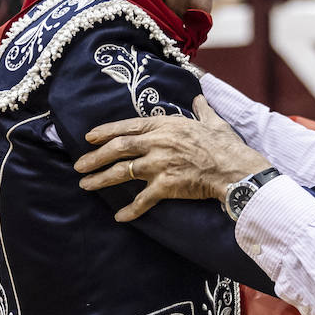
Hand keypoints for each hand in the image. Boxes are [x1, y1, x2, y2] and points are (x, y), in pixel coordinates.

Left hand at [76, 96, 271, 221]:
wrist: (235, 169)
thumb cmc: (226, 145)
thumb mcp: (213, 121)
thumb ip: (202, 109)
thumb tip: (199, 96)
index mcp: (166, 125)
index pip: (128, 127)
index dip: (106, 132)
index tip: (90, 137)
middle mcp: (158, 143)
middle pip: (118, 149)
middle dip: (95, 157)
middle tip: (79, 165)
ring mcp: (159, 165)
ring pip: (123, 172)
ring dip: (101, 179)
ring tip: (85, 184)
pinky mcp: (166, 186)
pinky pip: (143, 200)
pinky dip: (130, 210)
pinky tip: (119, 217)